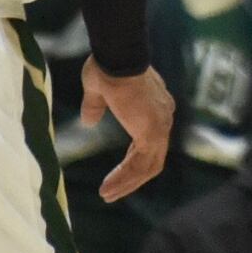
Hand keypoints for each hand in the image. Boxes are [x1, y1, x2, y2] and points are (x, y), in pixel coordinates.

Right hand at [84, 65, 176, 200]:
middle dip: (132, 179)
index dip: (133, 161)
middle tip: (112, 193)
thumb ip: (95, 107)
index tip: (117, 175)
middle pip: (152, 158)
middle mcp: (162, 118)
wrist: (117, 57)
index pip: (149, 143)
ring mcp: (160, 125)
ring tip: (106, 195)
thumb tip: (89, 122)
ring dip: (127, 183)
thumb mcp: (98, 91)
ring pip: (149, 165)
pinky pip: (141, 164)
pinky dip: (125, 178)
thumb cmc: (108, 66)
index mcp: (154, 108)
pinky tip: (108, 188)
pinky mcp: (152, 132)